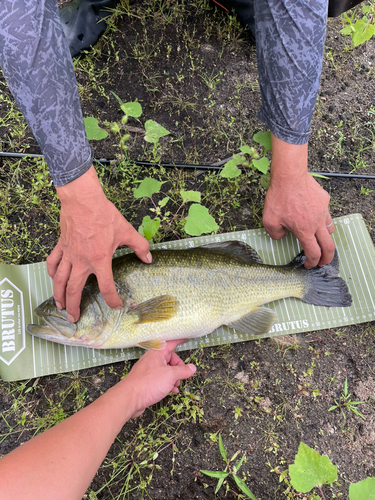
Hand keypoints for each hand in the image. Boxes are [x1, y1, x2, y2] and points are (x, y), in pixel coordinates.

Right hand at [47, 166, 150, 321]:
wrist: (84, 200)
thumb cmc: (105, 215)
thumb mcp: (127, 231)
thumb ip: (140, 246)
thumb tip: (149, 258)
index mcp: (100, 259)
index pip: (106, 287)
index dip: (112, 299)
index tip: (116, 305)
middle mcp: (82, 261)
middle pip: (74, 289)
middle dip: (74, 306)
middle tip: (74, 318)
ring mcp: (69, 254)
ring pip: (59, 279)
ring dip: (58, 295)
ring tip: (59, 306)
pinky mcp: (61, 245)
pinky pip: (53, 262)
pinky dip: (51, 272)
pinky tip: (52, 278)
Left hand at [122, 340, 195, 418]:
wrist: (129, 398)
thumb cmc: (148, 383)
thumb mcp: (170, 375)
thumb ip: (183, 371)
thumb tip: (192, 368)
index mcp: (157, 353)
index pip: (171, 344)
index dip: (179, 341)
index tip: (186, 338)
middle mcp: (152, 360)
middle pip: (169, 359)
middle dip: (178, 367)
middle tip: (183, 375)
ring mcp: (148, 371)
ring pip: (165, 370)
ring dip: (173, 378)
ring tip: (176, 385)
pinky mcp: (146, 381)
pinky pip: (160, 379)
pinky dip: (167, 384)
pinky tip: (171, 391)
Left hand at [262, 136, 334, 267]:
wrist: (289, 176)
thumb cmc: (279, 197)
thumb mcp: (269, 220)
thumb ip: (275, 234)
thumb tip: (282, 237)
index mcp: (304, 231)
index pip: (313, 252)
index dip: (312, 262)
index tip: (309, 265)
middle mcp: (317, 223)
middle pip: (329, 246)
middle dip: (327, 258)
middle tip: (323, 262)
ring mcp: (323, 211)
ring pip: (330, 230)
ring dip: (326, 239)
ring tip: (320, 240)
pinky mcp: (324, 201)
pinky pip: (326, 214)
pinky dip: (323, 220)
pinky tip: (315, 218)